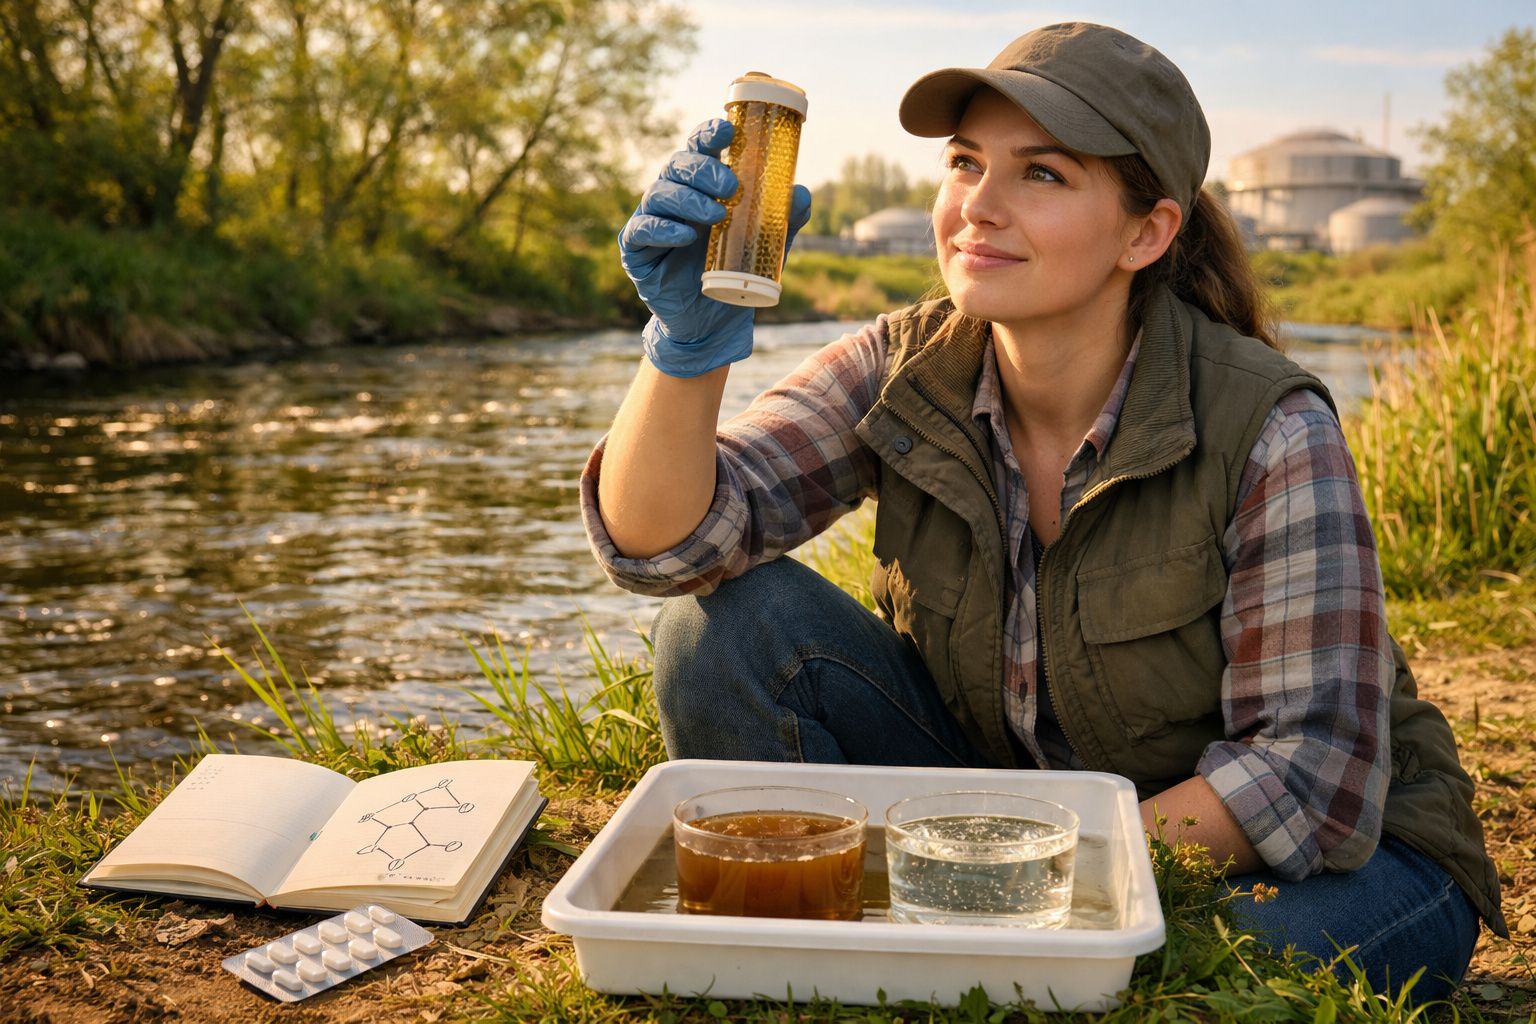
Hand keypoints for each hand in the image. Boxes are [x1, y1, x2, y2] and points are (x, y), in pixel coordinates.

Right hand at [619, 118, 811, 378]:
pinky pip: (642, 230)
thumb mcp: (766, 245)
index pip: (699, 148)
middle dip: (704, 170)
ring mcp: (652, 221)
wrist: (713, 321)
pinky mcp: (636, 251)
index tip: (727, 132)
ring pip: (659, 193)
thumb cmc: (736, 272)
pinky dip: (663, 229)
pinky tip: (685, 236)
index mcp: (702, 186)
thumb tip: (800, 193)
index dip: (708, 134)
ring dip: (688, 199)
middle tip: (732, 186)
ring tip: (717, 216)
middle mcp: (674, 196)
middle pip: (678, 164)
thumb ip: (783, 220)